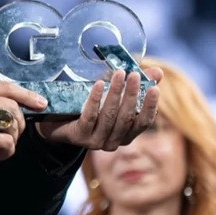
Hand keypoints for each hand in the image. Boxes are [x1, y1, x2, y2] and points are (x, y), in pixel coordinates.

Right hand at [0, 81, 46, 180]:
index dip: (26, 94)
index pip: (4, 86)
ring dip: (14, 137)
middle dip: (20, 122)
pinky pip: (6, 140)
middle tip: (16, 135)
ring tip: (4, 146)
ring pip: (11, 121)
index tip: (40, 103)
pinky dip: (7, 150)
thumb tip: (14, 106)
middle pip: (11, 104)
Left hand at [35, 68, 161, 150]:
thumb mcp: (114, 96)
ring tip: (119, 74)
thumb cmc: (91, 107)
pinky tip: (99, 84)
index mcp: (125, 135)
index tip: (155, 89)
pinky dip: (95, 99)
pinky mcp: (79, 136)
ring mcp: (95, 141)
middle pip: (126, 118)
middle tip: (134, 75)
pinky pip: (89, 116)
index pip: (143, 123)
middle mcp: (113, 142)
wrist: (57, 122)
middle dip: (131, 95)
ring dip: (115, 94)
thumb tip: (158, 72)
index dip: (150, 107)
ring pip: (109, 117)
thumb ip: (136, 86)